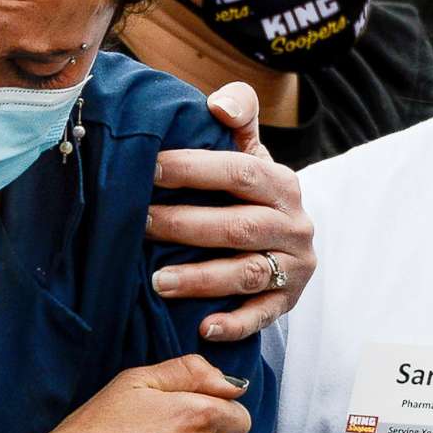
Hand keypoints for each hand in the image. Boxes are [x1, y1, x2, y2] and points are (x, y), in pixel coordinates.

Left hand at [149, 83, 317, 340]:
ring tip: (157, 281)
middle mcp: (294, 225)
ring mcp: (293, 266)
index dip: (194, 169)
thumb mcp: (248, 151)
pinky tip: (203, 328)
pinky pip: (263, 316)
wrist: (284, 238)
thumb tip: (219, 105)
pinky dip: (234, 323)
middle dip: (186, 225)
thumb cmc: (249, 191)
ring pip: (247, 273)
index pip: (240, 172)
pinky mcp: (288, 302)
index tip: (149, 168)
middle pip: (239, 226)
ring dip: (201, 279)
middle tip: (139, 225)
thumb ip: (238, 117)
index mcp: (282, 183)